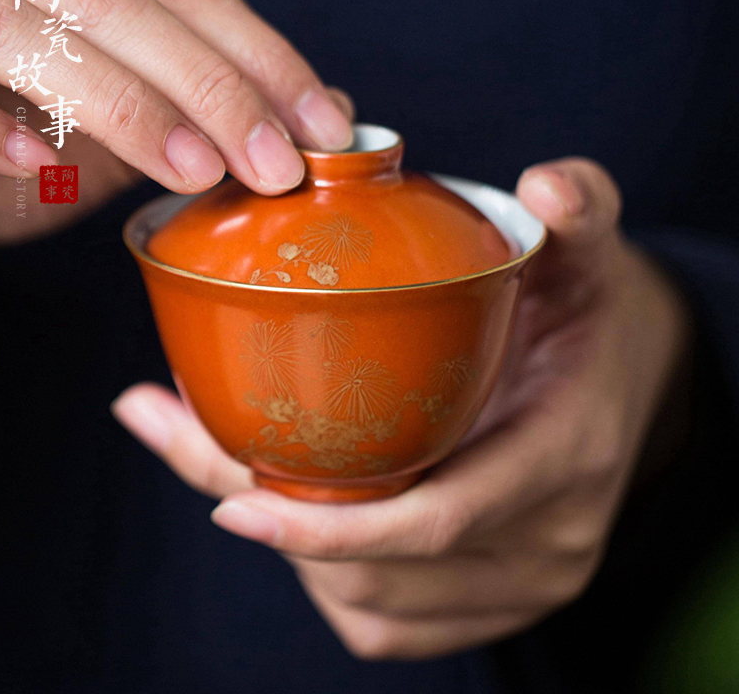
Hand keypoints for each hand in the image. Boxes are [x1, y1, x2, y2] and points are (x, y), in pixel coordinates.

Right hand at [0, 0, 353, 250]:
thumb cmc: (6, 153)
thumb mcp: (119, 136)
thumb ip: (199, 116)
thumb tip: (324, 111)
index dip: (261, 55)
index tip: (326, 127)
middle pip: (121, 0)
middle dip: (215, 87)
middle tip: (278, 165)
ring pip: (31, 30)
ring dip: (130, 107)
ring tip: (198, 173)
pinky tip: (43, 170)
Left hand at [112, 158, 691, 659]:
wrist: (627, 384)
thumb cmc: (592, 320)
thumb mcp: (591, 259)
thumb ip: (578, 212)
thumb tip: (544, 186)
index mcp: (559, 460)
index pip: (436, 521)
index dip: (332, 527)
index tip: (232, 501)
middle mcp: (540, 543)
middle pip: (379, 570)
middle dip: (270, 521)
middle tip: (178, 435)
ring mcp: (516, 584)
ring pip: (370, 603)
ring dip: (284, 545)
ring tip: (215, 458)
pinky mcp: (489, 600)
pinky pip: (386, 619)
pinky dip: (323, 573)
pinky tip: (289, 507)